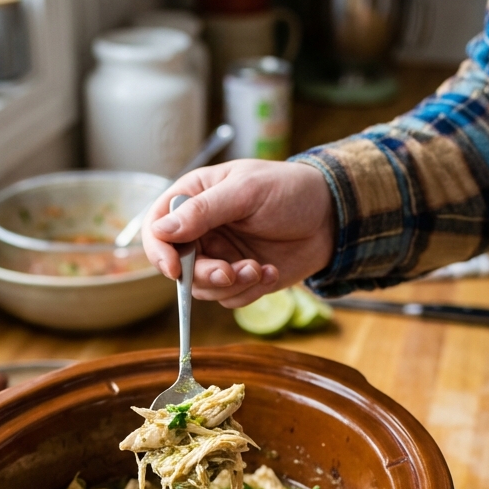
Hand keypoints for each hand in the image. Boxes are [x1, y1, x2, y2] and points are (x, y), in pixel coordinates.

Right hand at [141, 159, 333, 307]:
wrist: (331, 216)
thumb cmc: (289, 190)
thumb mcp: (245, 192)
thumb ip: (203, 211)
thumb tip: (161, 230)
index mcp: (193, 199)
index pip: (157, 229)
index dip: (158, 251)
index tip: (173, 268)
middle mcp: (201, 230)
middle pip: (177, 267)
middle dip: (204, 275)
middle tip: (230, 273)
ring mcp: (219, 256)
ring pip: (203, 288)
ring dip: (232, 284)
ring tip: (259, 268)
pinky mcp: (240, 278)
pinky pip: (230, 298)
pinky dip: (250, 291)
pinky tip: (270, 272)